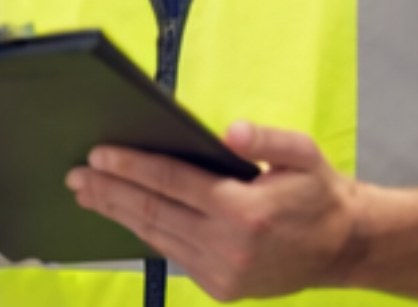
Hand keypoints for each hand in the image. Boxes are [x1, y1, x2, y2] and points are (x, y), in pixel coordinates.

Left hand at [64, 120, 361, 301]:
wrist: (343, 248)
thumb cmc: (318, 194)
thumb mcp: (303, 155)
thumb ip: (268, 139)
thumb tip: (231, 131)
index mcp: (244, 209)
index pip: (172, 181)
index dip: (131, 167)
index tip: (97, 155)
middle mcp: (228, 244)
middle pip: (153, 211)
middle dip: (109, 191)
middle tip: (74, 175)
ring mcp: (222, 271)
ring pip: (156, 236)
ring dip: (118, 213)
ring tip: (87, 194)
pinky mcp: (220, 286)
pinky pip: (172, 253)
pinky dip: (145, 233)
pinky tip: (124, 216)